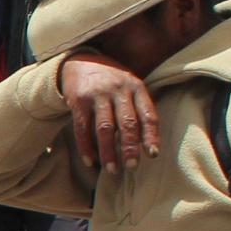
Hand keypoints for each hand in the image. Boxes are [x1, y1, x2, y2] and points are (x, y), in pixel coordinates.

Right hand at [56, 51, 160, 171]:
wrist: (81, 61)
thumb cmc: (111, 81)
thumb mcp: (129, 87)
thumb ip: (138, 108)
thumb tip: (147, 142)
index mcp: (136, 87)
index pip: (147, 114)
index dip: (151, 135)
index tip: (152, 154)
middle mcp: (118, 90)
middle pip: (127, 123)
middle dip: (130, 147)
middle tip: (132, 166)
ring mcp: (97, 95)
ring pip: (105, 128)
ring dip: (108, 151)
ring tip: (112, 169)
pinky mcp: (79, 100)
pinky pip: (83, 128)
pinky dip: (86, 147)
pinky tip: (90, 161)